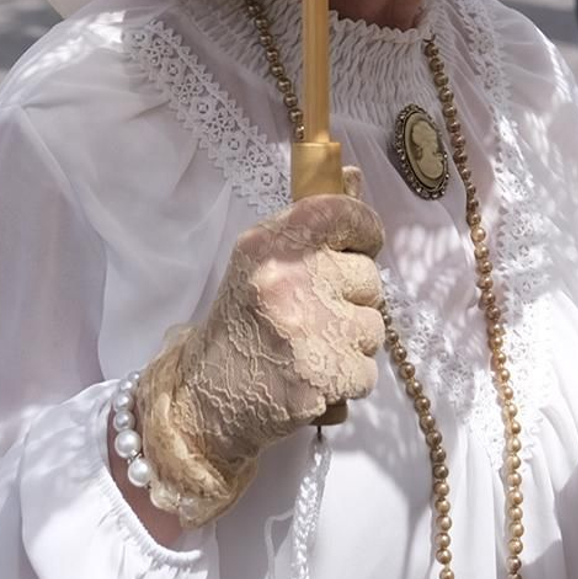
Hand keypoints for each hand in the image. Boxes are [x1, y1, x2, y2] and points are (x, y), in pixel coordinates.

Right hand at [150, 194, 386, 491]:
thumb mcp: (262, 266)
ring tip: (312, 352)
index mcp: (269, 244)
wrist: (204, 402)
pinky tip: (314, 381)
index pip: (342, 212)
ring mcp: (308, 329)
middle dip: (353, 300)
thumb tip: (356, 176)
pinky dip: (347, 383)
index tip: (360, 246)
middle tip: (315, 318)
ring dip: (352, 345)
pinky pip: (366, 372)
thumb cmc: (239, 328)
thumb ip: (312, 225)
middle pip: (369, 278)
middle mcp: (289, 279)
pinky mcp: (322, 377)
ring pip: (373, 328)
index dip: (363, 229)